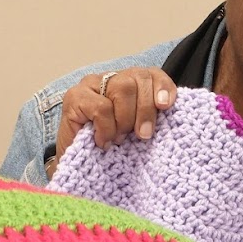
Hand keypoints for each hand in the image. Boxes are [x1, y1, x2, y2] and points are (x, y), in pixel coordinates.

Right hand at [50, 68, 176, 175]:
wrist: (78, 167)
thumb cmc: (108, 150)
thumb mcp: (135, 133)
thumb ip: (149, 118)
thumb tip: (168, 109)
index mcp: (129, 84)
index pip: (151, 74)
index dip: (162, 87)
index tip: (166, 106)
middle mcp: (110, 79)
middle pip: (139, 79)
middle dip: (145, 110)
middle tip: (142, 135)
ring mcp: (90, 85)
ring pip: (123, 88)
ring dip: (125, 120)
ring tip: (118, 139)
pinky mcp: (74, 97)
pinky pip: (102, 107)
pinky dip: (107, 128)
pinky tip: (102, 141)